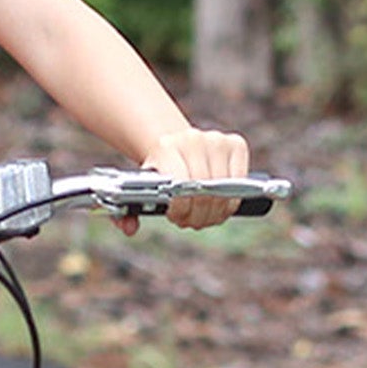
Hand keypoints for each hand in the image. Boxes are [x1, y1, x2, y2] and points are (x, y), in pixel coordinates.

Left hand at [129, 126, 252, 232]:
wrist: (174, 143)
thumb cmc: (158, 171)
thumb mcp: (139, 187)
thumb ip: (126, 212)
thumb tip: (130, 229)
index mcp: (166, 146)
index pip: (181, 186)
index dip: (181, 208)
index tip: (174, 216)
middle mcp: (194, 139)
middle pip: (205, 192)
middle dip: (197, 214)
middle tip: (189, 221)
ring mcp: (217, 140)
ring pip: (224, 191)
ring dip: (213, 212)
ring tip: (201, 216)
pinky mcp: (236, 144)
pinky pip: (240, 184)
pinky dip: (230, 202)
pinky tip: (218, 206)